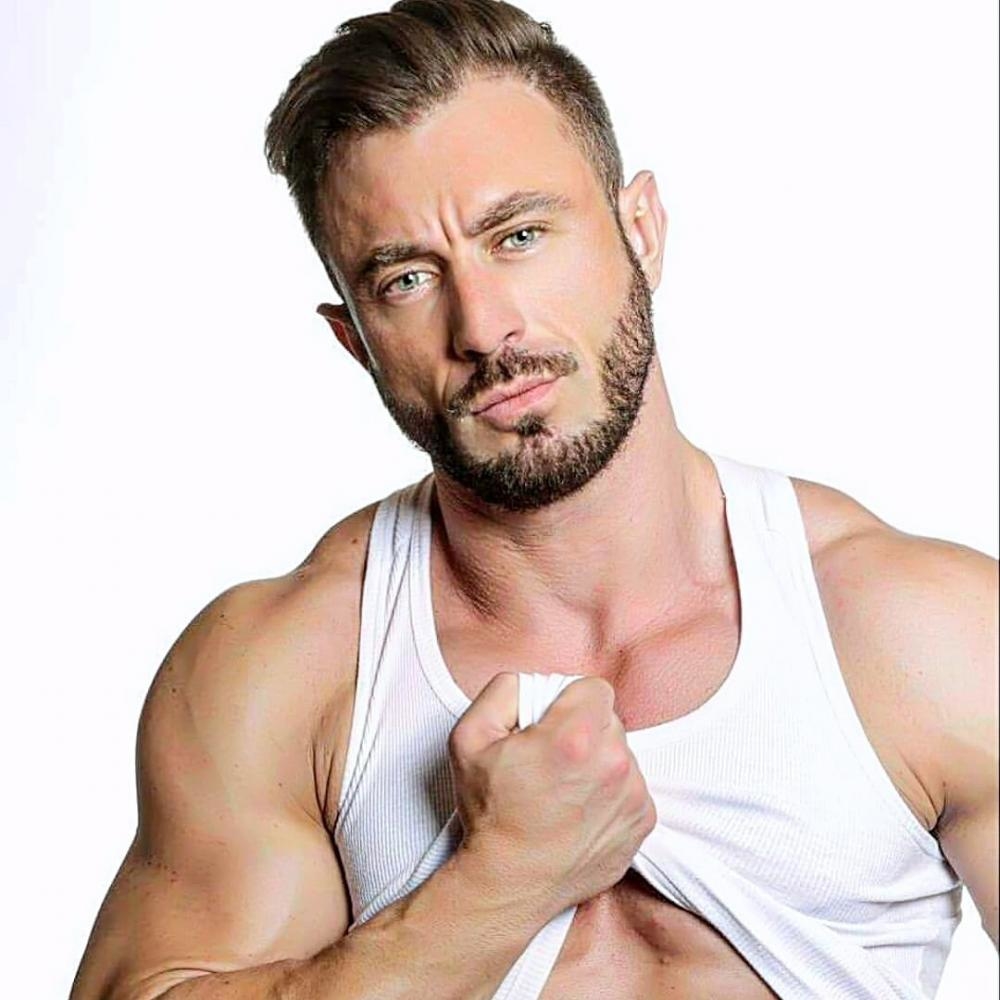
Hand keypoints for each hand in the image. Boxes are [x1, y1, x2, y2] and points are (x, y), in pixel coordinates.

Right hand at [447, 672, 656, 918]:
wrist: (508, 884)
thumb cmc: (489, 814)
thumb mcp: (469, 737)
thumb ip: (504, 690)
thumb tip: (535, 683)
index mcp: (575, 736)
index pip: (595, 687)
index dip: (570, 700)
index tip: (552, 724)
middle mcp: (613, 763)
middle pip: (610, 719)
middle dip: (584, 730)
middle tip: (552, 759)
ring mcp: (633, 796)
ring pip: (622, 753)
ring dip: (599, 762)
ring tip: (565, 790)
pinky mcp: (643, 823)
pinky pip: (632, 787)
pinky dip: (611, 793)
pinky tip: (580, 811)